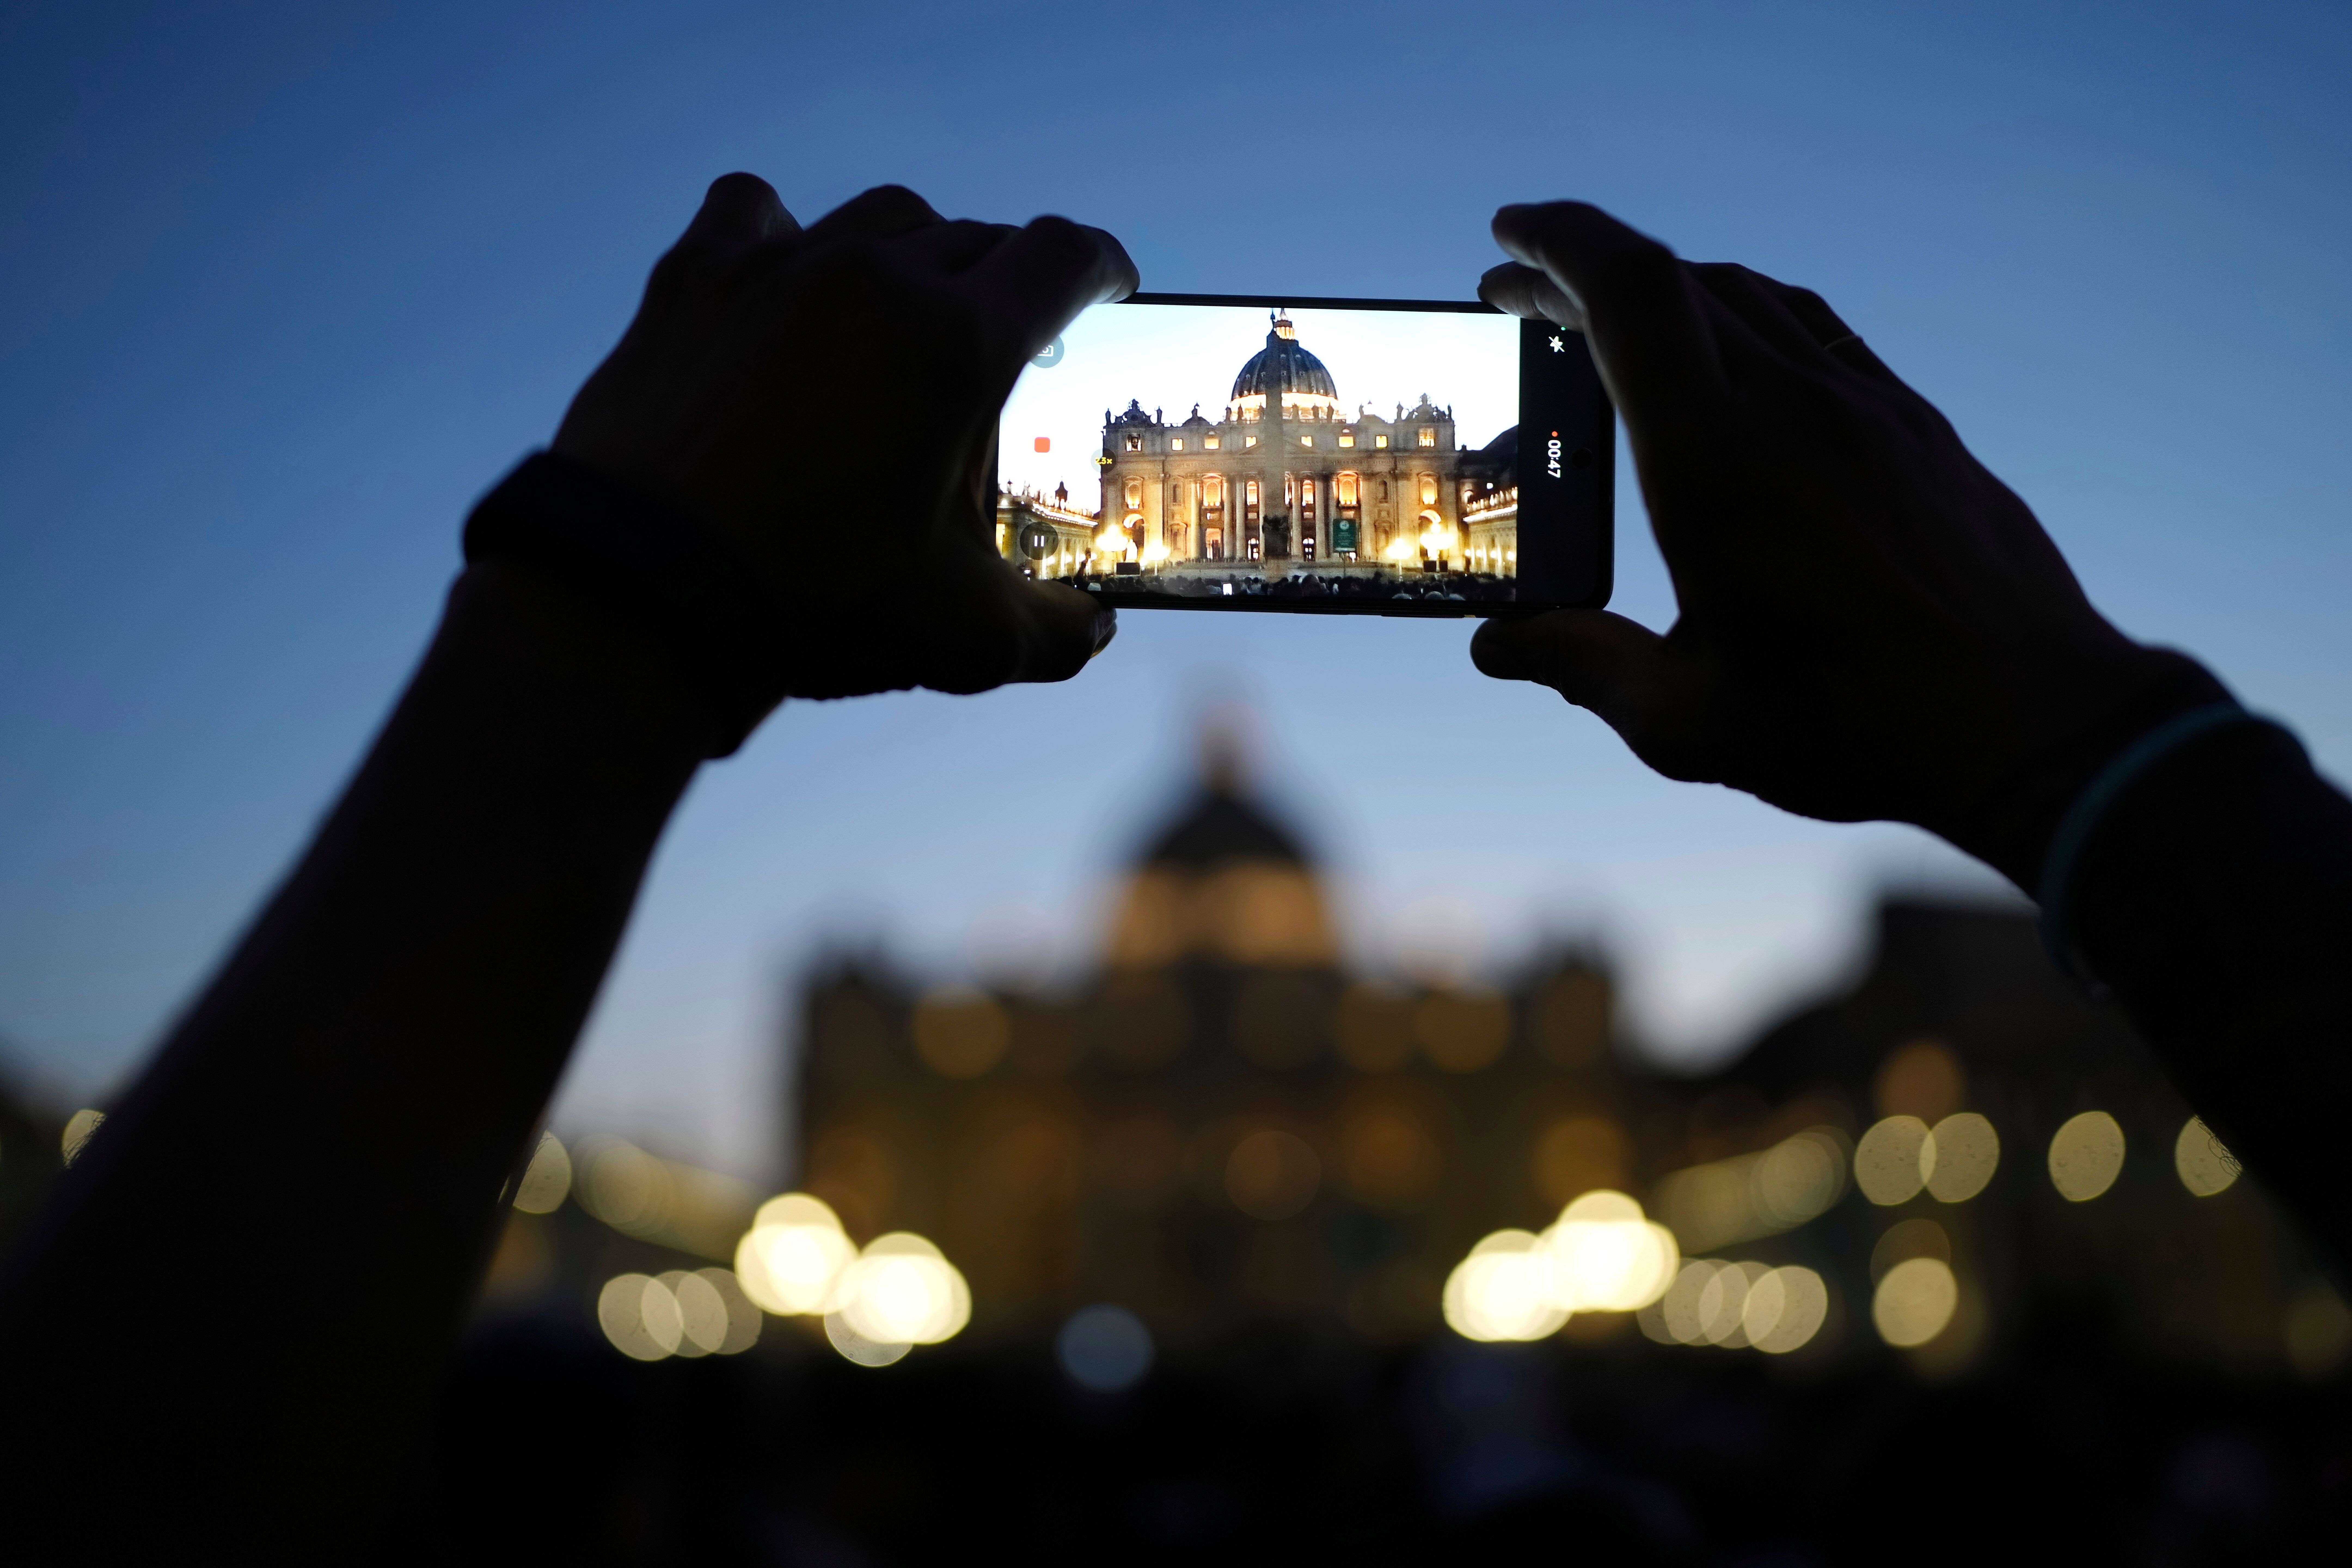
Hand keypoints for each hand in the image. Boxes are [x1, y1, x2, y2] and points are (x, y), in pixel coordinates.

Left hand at [554, 175, 1135, 700]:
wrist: (643, 592)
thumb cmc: (815, 606)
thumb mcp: (962, 635)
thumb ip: (1054, 632)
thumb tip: (1096, 629)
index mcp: (961, 344)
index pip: (1062, 258)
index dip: (1100, 266)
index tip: (1108, 282)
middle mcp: (879, 279)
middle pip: (975, 240)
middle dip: (1006, 282)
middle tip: (1004, 332)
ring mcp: (782, 268)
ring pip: (882, 218)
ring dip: (913, 252)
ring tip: (907, 305)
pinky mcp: (696, 282)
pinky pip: (753, 210)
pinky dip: (785, 231)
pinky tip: (787, 269)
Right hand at [1470, 202, 2220, 887]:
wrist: (2030, 720)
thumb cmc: (1856, 728)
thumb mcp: (1687, 719)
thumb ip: (1582, 667)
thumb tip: (1498, 644)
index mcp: (1716, 461)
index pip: (1628, 294)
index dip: (1559, 247)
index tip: (1507, 239)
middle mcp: (1790, 406)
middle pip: (1674, 281)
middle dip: (1585, 271)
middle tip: (1525, 299)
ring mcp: (1861, 405)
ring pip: (1744, 295)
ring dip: (1664, 290)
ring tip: (1609, 325)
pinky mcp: (1911, 424)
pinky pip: (1813, 328)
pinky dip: (1742, 314)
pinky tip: (1724, 352)